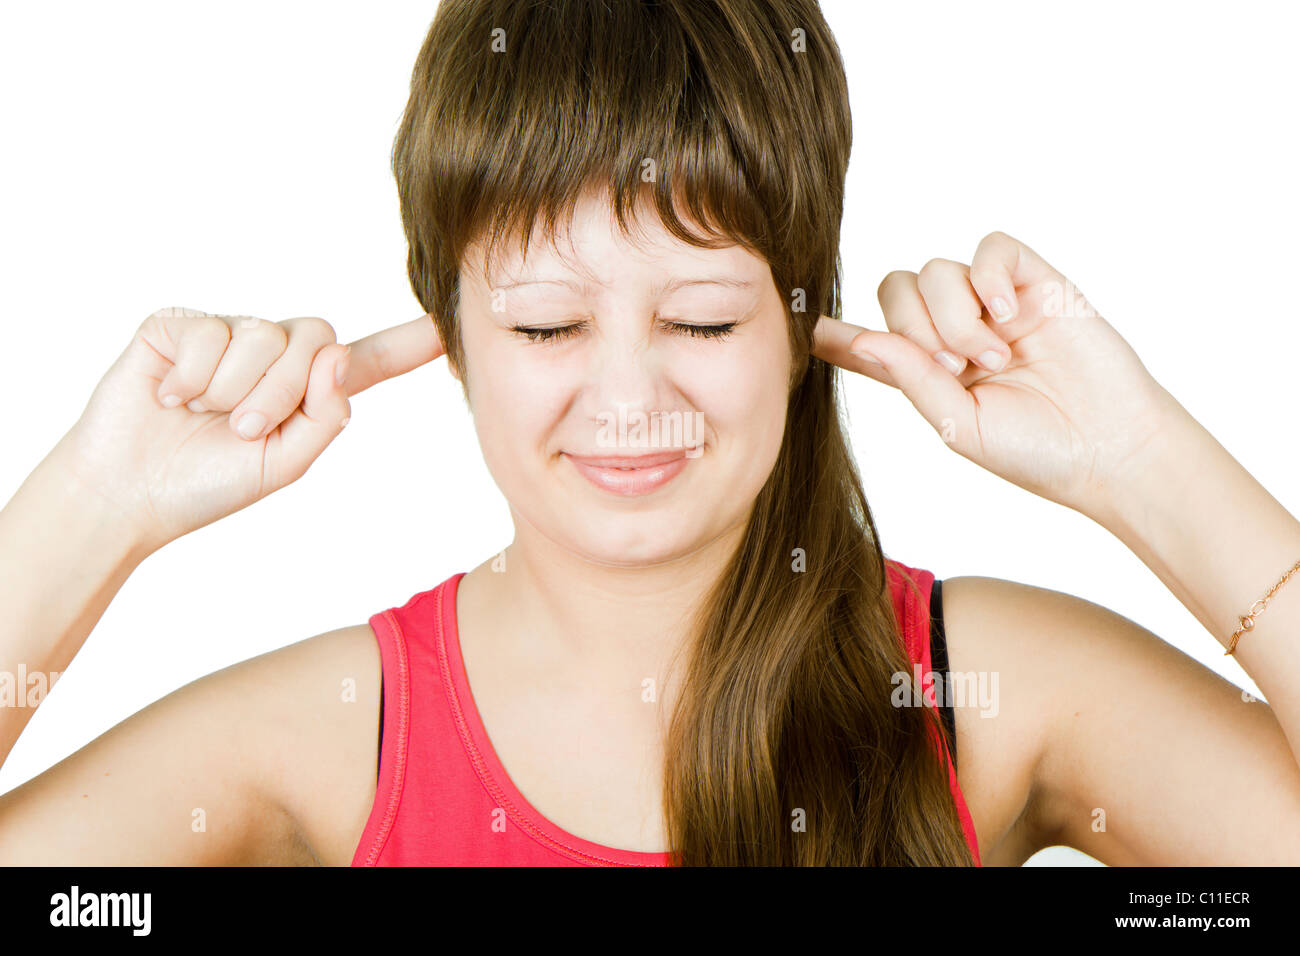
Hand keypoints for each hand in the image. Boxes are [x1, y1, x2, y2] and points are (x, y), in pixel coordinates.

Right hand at [54, 307, 443, 553]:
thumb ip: (325, 417)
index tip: (451, 325)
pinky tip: (169, 397)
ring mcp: (227, 334)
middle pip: (314, 340)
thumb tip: (337, 356)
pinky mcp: (181, 324)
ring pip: (261, 337)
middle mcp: (272, 354)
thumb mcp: (285, 464)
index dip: (409, 342)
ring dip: (232, 391)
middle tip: (240, 429)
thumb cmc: (208, 483)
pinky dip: (191, 377)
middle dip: (280, 393)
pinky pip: (208, 332)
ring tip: (201, 416)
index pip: (367, 360)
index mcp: (307, 391)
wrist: (128, 492)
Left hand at [812, 231, 1180, 516]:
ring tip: (993, 358)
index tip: (808, 328)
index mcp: (927, 371)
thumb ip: (908, 377)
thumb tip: (856, 339)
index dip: (840, 332)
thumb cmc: (1036, 451)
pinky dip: (990, 278)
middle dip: (913, 327)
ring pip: (938, 270)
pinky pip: (992, 248)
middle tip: (954, 367)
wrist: (1110, 450)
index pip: (871, 338)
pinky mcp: (1036, 281)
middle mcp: (954, 331)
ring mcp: (994, 304)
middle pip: (897, 290)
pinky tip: (1008, 318)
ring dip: (956, 315)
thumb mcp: (957, 423)